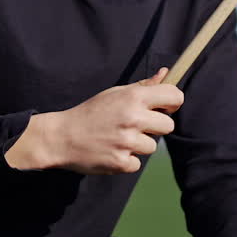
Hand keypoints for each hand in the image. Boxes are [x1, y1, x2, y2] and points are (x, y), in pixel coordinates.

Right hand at [6, 68, 183, 173]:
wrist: (62, 137)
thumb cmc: (90, 113)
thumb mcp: (114, 93)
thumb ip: (143, 86)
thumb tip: (166, 73)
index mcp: (133, 97)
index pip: (175, 97)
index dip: (172, 102)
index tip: (165, 107)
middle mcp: (133, 118)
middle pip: (168, 126)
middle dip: (156, 127)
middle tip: (136, 126)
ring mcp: (128, 142)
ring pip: (152, 146)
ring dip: (138, 145)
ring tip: (118, 138)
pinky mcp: (121, 163)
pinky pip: (137, 163)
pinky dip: (126, 160)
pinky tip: (111, 151)